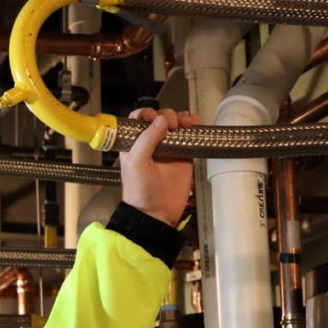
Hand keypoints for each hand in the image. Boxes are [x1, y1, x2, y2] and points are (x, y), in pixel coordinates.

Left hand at [119, 107, 196, 225]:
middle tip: (171, 124)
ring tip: (184, 123)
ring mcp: (168, 149)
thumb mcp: (137, 163)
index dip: (147, 114)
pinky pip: (188, 137)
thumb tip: (161, 120)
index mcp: (133, 144)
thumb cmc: (139, 191)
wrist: (156, 213)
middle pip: (159, 118)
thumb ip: (147, 140)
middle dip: (167, 115)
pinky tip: (194, 124)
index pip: (138, 119)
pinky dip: (192, 127)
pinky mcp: (183, 156)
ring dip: (180, 118)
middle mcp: (150, 144)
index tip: (154, 118)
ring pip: (175, 125)